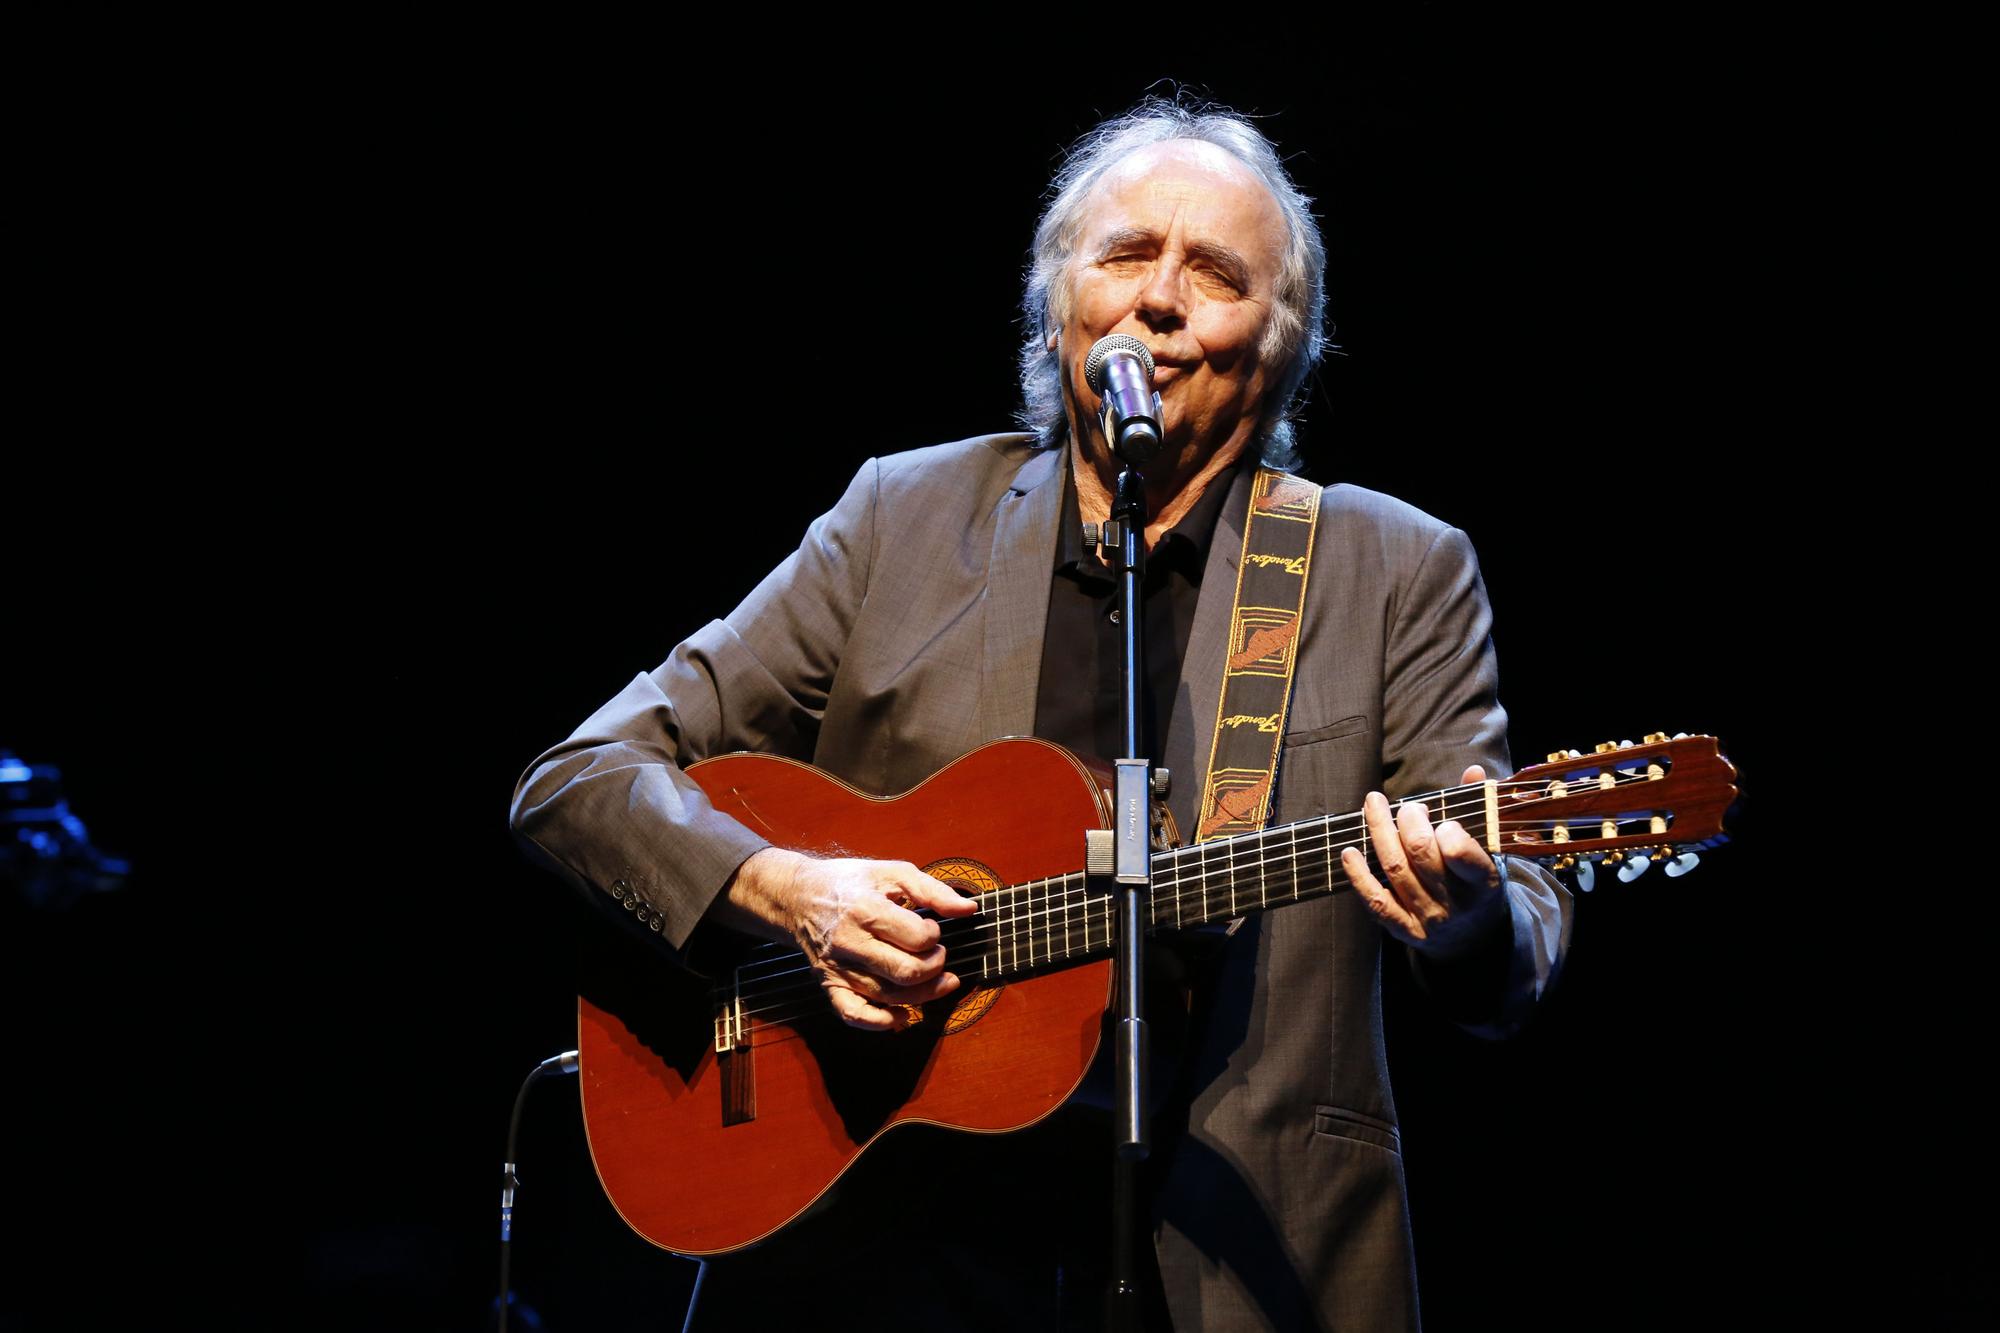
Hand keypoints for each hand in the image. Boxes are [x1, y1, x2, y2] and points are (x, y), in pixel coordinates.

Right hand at [722, 848, 979, 1030]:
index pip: (916, 938)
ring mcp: (838, 968)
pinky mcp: (830, 985)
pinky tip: (902, 1016)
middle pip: (906, 972)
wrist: (799, 897)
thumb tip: (968, 910)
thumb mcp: (892, 872)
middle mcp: (849, 943)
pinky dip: (881, 1023)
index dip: (934, 936)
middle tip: (938, 955)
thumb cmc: (850, 882)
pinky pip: (855, 1015)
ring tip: (939, 982)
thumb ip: (933, 891)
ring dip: (923, 995)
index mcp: (865, 910)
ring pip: (889, 997)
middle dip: (935, 966)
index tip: (932, 929)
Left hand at [1339, 765, 1505, 958]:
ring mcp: (1427, 919)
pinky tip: (1349, 852)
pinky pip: (1376, 901)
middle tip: (1408, 808)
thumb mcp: (1490, 852)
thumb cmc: (1477, 883)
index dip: (1446, 830)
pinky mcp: (1404, 930)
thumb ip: (1479, 810)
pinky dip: (1358, 875)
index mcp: (1482, 883)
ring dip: (1379, 832)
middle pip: (1420, 853)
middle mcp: (1454, 904)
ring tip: (1373, 806)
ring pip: (1395, 869)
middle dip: (1408, 821)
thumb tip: (1472, 770)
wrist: (1475, 939)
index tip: (1443, 820)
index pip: (1460, 853)